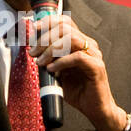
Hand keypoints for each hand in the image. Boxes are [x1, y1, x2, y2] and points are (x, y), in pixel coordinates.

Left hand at [27, 14, 125, 130]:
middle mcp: (88, 45)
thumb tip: (33, 50)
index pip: (65, 22)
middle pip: (65, 28)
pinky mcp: (97, 67)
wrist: (95, 109)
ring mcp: (94, 55)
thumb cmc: (79, 91)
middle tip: (33, 52)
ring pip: (71, 39)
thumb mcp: (58, 72)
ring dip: (51, 49)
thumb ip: (49, 60)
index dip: (48, 22)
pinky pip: (78, 57)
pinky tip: (52, 69)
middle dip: (44, 39)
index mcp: (80, 43)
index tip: (33, 29)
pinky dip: (61, 62)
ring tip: (40, 62)